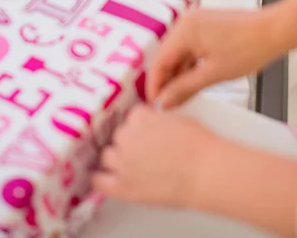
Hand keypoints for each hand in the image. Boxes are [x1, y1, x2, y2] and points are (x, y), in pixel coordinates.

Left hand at [93, 104, 217, 207]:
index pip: (132, 117)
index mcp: (140, 118)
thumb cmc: (199, 147)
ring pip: (108, 156)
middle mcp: (126, 137)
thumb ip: (159, 121)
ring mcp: (123, 162)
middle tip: (143, 151)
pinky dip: (100, 180)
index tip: (144, 133)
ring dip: (117, 159)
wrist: (204, 171)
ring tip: (129, 165)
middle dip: (129, 143)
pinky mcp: (124, 186)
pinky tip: (102, 180)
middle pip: (119, 136)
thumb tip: (157, 126)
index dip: (140, 126)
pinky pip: (100, 182)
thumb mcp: (177, 120)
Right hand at [147, 6, 283, 108]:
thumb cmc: (250, 47)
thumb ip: (185, 88)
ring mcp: (195, 23)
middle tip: (167, 103)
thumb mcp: (214, 73)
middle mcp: (186, 22)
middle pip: (167, 56)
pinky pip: (189, 47)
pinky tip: (192, 81)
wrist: (274, 31)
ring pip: (178, 53)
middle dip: (166, 80)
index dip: (155, 85)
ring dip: (178, 73)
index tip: (155, 103)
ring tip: (181, 96)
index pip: (159, 61)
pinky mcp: (204, 26)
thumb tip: (165, 101)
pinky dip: (189, 64)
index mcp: (184, 30)